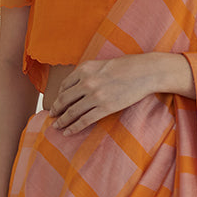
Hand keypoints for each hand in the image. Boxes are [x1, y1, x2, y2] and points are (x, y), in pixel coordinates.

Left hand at [50, 54, 166, 133]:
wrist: (145, 72)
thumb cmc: (126, 66)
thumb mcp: (102, 64)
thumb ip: (88, 73)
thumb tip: (77, 87)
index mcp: (84, 69)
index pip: (64, 85)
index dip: (58, 96)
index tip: (56, 103)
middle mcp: (86, 82)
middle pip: (64, 99)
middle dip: (56, 109)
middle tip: (51, 116)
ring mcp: (95, 96)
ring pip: (72, 112)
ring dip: (62, 121)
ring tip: (56, 127)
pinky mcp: (105, 107)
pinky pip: (84, 120)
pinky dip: (73, 127)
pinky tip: (67, 132)